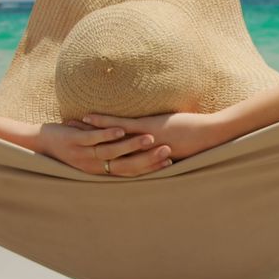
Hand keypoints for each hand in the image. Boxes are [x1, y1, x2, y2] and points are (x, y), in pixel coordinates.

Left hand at [35, 122, 172, 176]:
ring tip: (150, 139)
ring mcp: (83, 154)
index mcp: (102, 170)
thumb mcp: (93, 154)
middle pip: (126, 165)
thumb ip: (114, 153)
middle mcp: (94, 166)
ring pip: (112, 152)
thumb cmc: (70, 147)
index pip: (132, 171)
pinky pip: (93, 139)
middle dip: (148, 158)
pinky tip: (120, 129)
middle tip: (167, 151)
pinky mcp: (73, 141)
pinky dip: (107, 134)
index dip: (151, 167)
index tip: (170, 162)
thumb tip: (139, 149)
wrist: (38, 143)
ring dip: (132, 146)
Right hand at [80, 112, 219, 159]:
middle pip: (108, 153)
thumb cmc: (197, 144)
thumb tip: (156, 151)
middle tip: (68, 146)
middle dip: (87, 148)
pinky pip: (119, 125)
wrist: (210, 137)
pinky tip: (87, 117)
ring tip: (71, 130)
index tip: (82, 155)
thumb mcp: (174, 150)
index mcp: (145, 159)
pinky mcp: (145, 128)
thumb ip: (160, 152)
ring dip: (89, 134)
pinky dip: (102, 121)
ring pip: (109, 139)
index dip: (100, 158)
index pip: (117, 161)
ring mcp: (141, 141)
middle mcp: (140, 154)